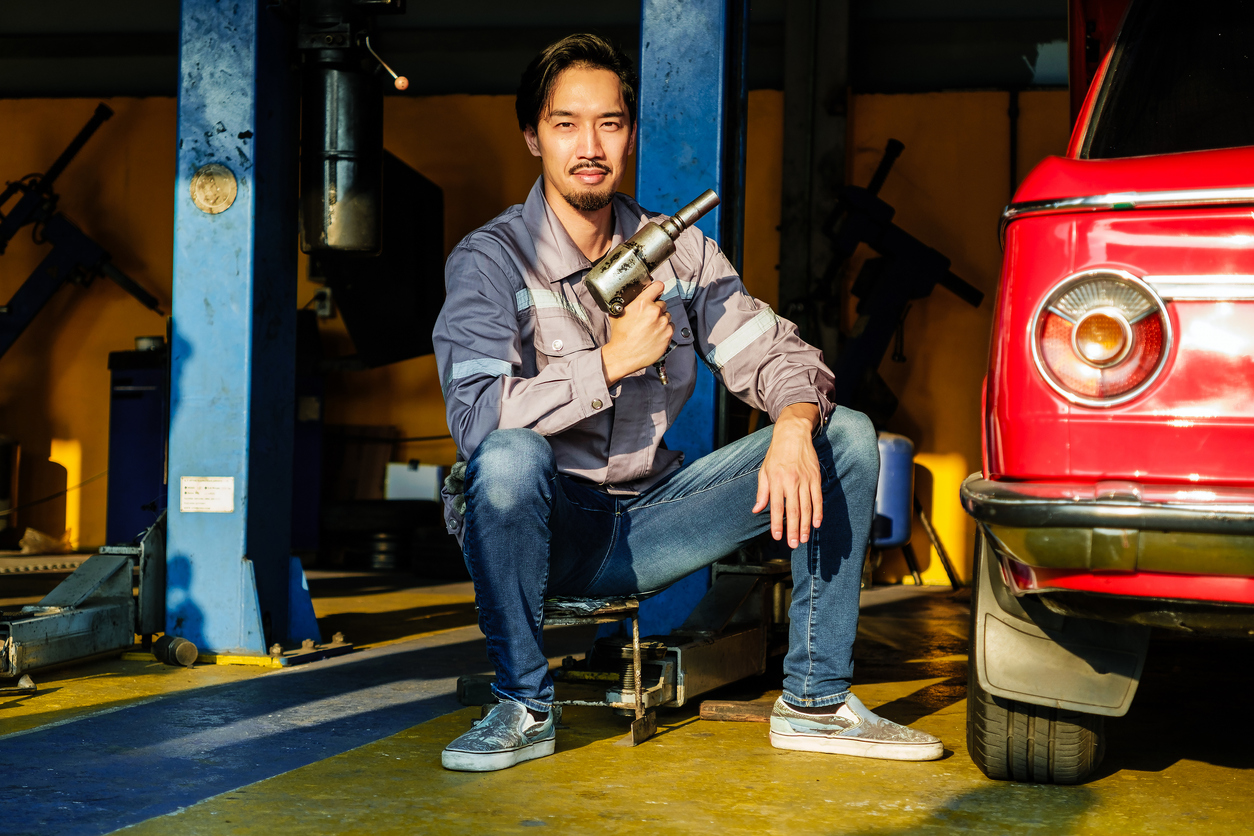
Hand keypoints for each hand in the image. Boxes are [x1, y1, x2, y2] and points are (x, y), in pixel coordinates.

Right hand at [601, 280, 672, 385]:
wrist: (624, 355)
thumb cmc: (620, 336)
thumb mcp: (619, 313)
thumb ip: (630, 303)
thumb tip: (634, 298)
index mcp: (642, 303)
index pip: (658, 286)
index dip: (657, 288)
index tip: (657, 291)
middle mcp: (654, 311)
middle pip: (662, 303)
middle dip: (656, 309)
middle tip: (648, 318)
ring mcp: (663, 323)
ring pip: (667, 315)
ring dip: (661, 320)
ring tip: (651, 328)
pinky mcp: (668, 334)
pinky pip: (671, 327)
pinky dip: (665, 330)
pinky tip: (655, 335)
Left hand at [752, 403, 822, 548]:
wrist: (793, 434)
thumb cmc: (776, 454)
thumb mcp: (764, 471)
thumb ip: (762, 492)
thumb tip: (756, 509)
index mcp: (776, 480)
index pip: (775, 507)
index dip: (776, 523)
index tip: (777, 537)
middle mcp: (791, 481)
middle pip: (793, 510)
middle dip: (793, 529)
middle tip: (793, 544)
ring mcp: (805, 479)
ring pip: (806, 507)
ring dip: (805, 525)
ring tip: (803, 539)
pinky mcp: (815, 477)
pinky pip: (818, 498)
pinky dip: (818, 512)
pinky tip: (816, 523)